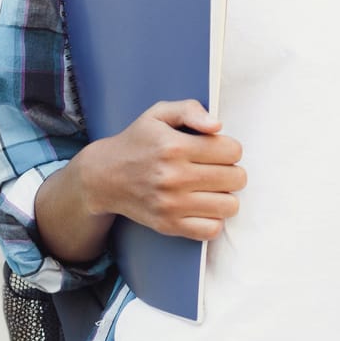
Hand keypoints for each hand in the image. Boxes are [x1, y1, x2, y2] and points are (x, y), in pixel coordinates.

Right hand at [85, 100, 244, 239]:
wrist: (104, 177)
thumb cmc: (138, 142)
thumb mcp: (159, 114)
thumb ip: (190, 110)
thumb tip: (217, 126)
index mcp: (174, 146)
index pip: (232, 151)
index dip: (230, 148)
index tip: (218, 150)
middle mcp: (173, 176)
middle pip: (236, 178)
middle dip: (231, 171)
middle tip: (215, 169)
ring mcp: (171, 204)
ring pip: (229, 206)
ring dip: (225, 196)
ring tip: (211, 188)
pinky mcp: (168, 225)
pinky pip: (212, 229)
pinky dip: (214, 219)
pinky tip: (203, 206)